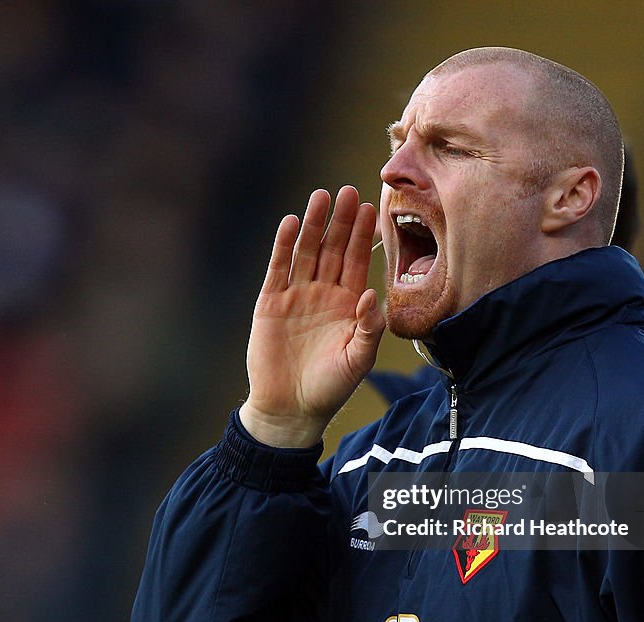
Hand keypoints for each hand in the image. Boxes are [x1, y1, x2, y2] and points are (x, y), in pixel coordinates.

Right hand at [239, 186, 384, 447]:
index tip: (371, 208)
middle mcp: (323, 294)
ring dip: (314, 225)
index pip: (358, 261)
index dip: (363, 235)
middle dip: (341, 221)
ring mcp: (296, 296)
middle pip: (333, 249)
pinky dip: (284, 246)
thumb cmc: (330, 387)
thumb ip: (369, 327)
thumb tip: (372, 293)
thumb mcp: (359, 359)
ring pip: (307, 252)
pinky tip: (291, 223)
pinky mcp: (271, 303)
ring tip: (321, 197)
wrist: (291, 409)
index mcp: (348, 304)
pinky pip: (279, 268)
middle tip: (349, 191)